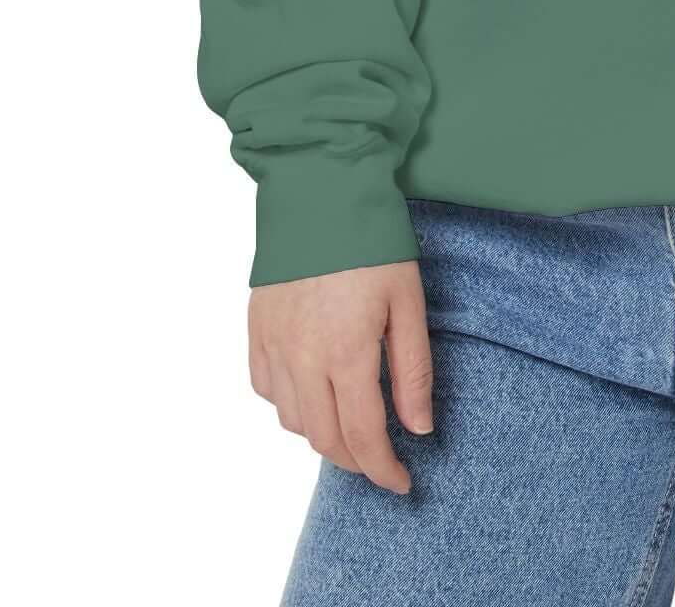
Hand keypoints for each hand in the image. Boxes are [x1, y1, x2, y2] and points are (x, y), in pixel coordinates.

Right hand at [247, 261, 432, 494]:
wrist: (319, 190)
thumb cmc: (371, 241)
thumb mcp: (407, 301)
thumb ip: (412, 370)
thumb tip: (419, 428)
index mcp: (345, 353)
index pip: (362, 437)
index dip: (383, 470)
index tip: (403, 483)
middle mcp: (301, 359)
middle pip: (324, 439)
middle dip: (356, 461)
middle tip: (381, 462)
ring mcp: (273, 344)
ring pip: (292, 420)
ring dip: (323, 435)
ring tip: (351, 425)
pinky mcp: (256, 328)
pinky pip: (266, 389)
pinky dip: (290, 405)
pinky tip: (312, 393)